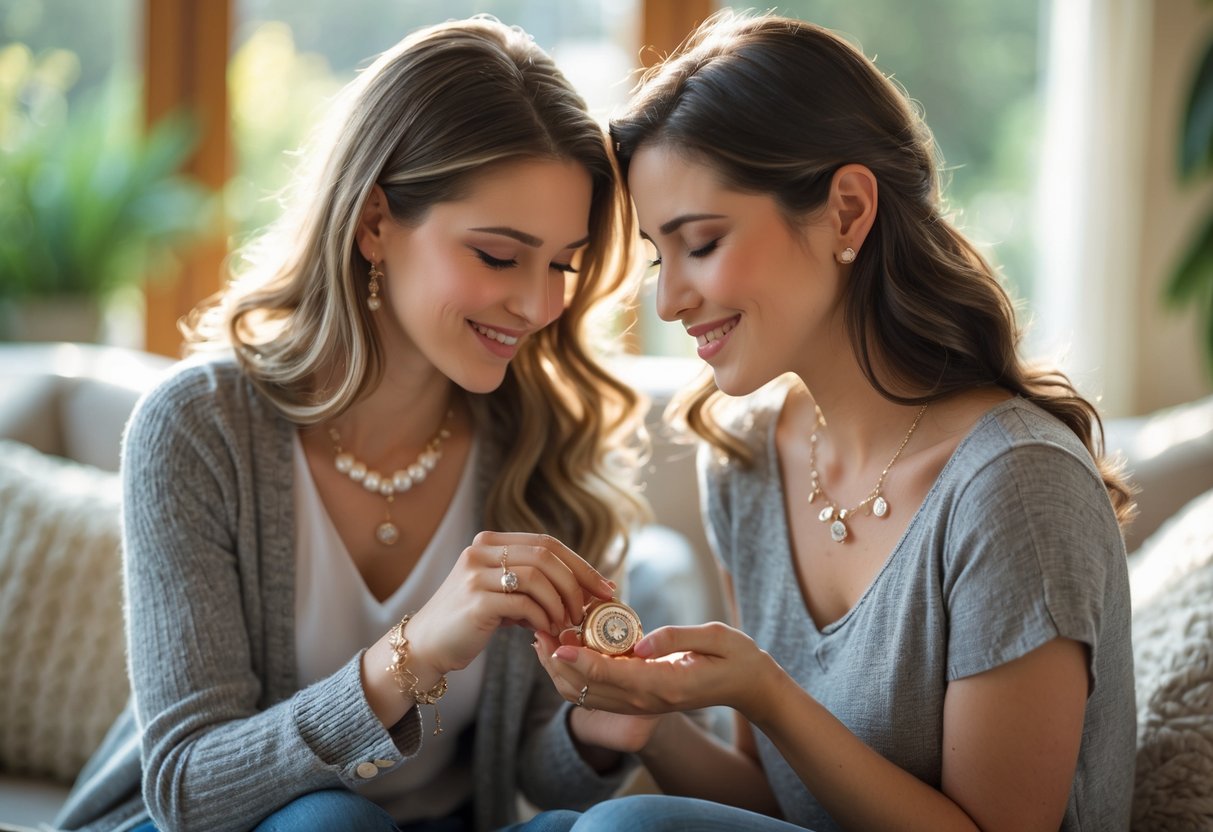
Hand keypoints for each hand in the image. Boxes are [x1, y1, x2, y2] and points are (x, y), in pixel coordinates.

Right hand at [406, 531, 615, 678]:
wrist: (426, 645)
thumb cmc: (471, 621)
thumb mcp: (502, 593)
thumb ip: (533, 583)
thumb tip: (585, 587)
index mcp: (490, 542)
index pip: (547, 543)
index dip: (580, 564)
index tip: (603, 587)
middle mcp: (480, 550)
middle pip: (546, 555)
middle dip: (576, 583)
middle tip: (589, 610)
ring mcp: (475, 574)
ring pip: (538, 577)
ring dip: (560, 603)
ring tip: (566, 623)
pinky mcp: (475, 601)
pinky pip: (524, 603)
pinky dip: (543, 617)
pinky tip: (545, 630)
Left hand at [539, 621, 780, 720]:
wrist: (750, 687)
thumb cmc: (735, 656)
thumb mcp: (714, 637)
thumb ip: (676, 637)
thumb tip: (640, 643)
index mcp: (665, 684)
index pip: (611, 676)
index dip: (579, 660)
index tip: (555, 641)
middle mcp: (648, 700)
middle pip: (590, 690)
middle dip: (559, 664)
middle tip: (539, 631)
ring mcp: (643, 704)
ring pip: (588, 697)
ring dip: (562, 672)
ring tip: (544, 640)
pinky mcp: (640, 700)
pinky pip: (599, 695)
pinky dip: (577, 676)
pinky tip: (566, 650)